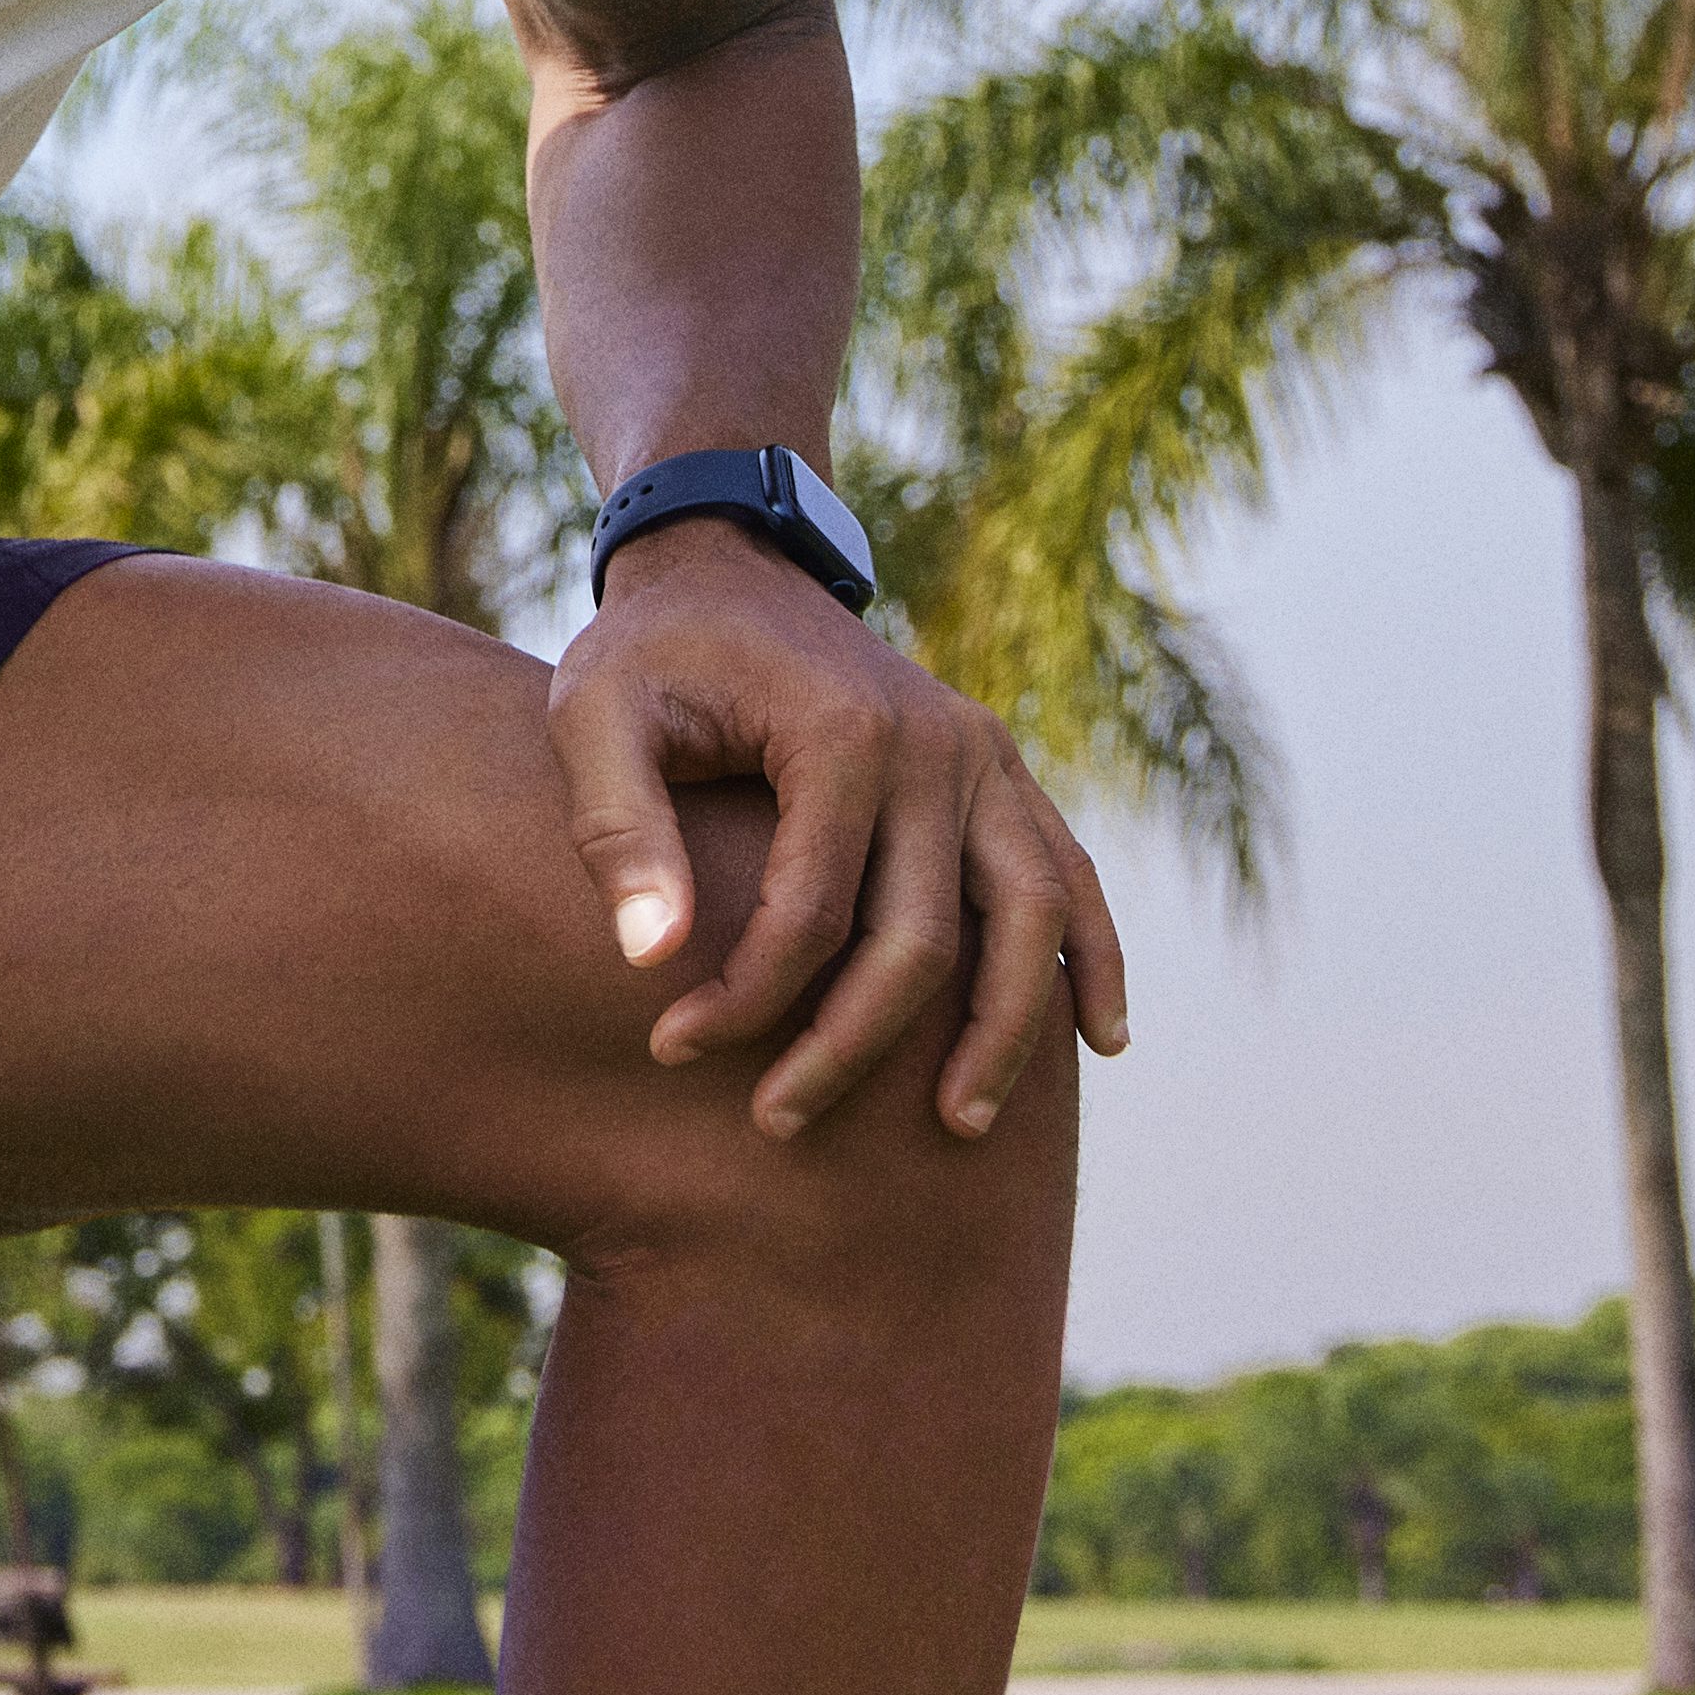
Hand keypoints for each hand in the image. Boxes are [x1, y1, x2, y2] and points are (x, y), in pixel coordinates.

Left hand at [551, 520, 1129, 1141]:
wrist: (727, 567)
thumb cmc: (650, 654)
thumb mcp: (593, 715)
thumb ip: (615, 827)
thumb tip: (651, 959)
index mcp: (840, 732)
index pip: (813, 913)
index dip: (746, 999)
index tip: (671, 1047)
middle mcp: (937, 745)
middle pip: (923, 939)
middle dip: (850, 1047)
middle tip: (777, 1122)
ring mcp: (984, 756)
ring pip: (1031, 919)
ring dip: (1004, 1032)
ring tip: (960, 1127)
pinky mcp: (1000, 770)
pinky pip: (1070, 873)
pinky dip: (1095, 957)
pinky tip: (1101, 1040)